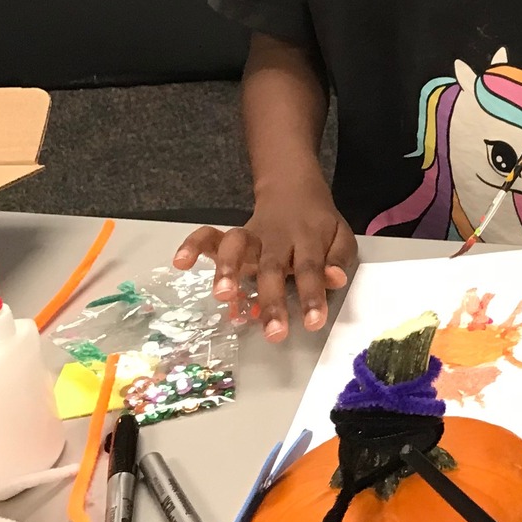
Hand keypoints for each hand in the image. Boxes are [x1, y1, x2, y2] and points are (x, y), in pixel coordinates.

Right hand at [172, 171, 356, 341]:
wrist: (294, 190)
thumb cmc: (318, 225)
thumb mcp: (341, 237)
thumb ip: (338, 259)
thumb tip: (335, 280)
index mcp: (308, 240)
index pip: (311, 268)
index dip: (312, 295)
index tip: (313, 322)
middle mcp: (277, 239)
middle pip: (272, 267)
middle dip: (271, 300)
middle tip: (273, 332)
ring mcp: (251, 236)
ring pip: (237, 247)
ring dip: (227, 269)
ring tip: (223, 295)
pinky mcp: (230, 236)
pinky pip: (208, 236)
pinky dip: (193, 245)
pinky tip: (180, 262)